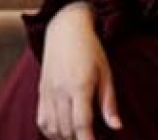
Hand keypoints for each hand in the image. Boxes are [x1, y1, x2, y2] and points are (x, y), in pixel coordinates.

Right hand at [37, 2, 121, 139]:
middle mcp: (60, 91)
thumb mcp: (106, 72)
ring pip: (53, 128)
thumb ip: (109, 102)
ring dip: (67, 138)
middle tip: (93, 136)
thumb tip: (117, 127)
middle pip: (67, 130)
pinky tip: (64, 132)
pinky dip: (52, 132)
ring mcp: (48, 92)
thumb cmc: (90, 49)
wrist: (65, 29)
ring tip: (80, 134)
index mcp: (79, 85)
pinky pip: (42, 121)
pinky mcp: (41, 92)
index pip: (81, 124)